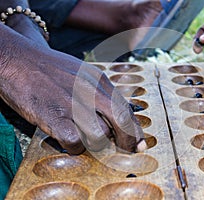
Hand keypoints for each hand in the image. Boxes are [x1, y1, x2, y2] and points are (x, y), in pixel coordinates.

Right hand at [0, 27, 145, 154]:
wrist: (18, 60)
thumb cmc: (50, 69)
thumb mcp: (83, 74)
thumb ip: (100, 93)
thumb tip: (115, 116)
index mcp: (99, 80)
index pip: (126, 109)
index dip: (135, 129)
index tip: (138, 143)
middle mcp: (90, 91)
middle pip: (120, 121)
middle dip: (127, 141)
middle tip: (126, 150)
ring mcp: (73, 103)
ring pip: (100, 135)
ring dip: (96, 143)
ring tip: (86, 137)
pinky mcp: (54, 116)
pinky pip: (76, 142)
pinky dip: (75, 146)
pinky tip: (68, 139)